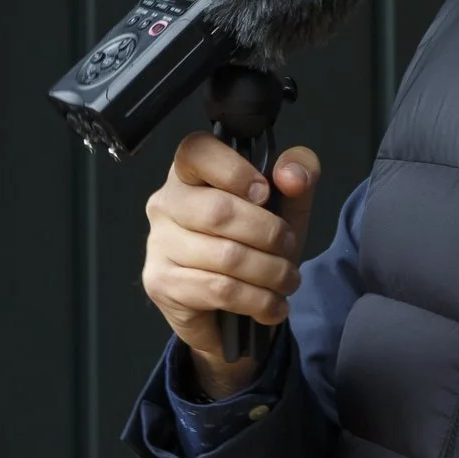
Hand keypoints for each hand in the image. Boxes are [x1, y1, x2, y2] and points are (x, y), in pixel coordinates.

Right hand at [140, 133, 321, 398]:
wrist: (236, 305)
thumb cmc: (256, 242)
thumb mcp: (288, 203)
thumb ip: (299, 174)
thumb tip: (291, 177)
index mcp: (191, 172)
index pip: (196, 151)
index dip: (235, 170)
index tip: (265, 194)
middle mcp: (166, 203)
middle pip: (219, 211)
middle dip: (269, 233)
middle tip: (289, 248)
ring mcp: (158, 244)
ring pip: (225, 256)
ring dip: (271, 273)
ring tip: (287, 280)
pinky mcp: (160, 283)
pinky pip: (219, 290)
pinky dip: (257, 301)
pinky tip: (271, 306)